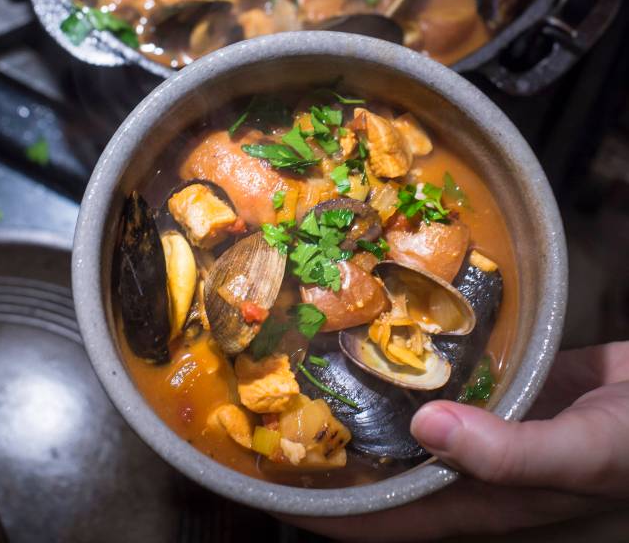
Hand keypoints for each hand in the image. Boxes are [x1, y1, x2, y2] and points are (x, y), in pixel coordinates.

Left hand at [293, 343, 628, 540]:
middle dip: (326, 450)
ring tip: (305, 356)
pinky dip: (408, 361)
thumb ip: (511, 451)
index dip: (319, 510)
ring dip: (360, 400)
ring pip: (406, 421)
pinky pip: (442, 379)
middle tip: (267, 403)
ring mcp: (485, 423)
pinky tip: (382, 322)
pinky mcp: (503, 385)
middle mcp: (470, 466)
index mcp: (479, 499)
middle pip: (381, 470)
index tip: (258, 480)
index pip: (380, 519)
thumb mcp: (584, 451)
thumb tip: (427, 429)